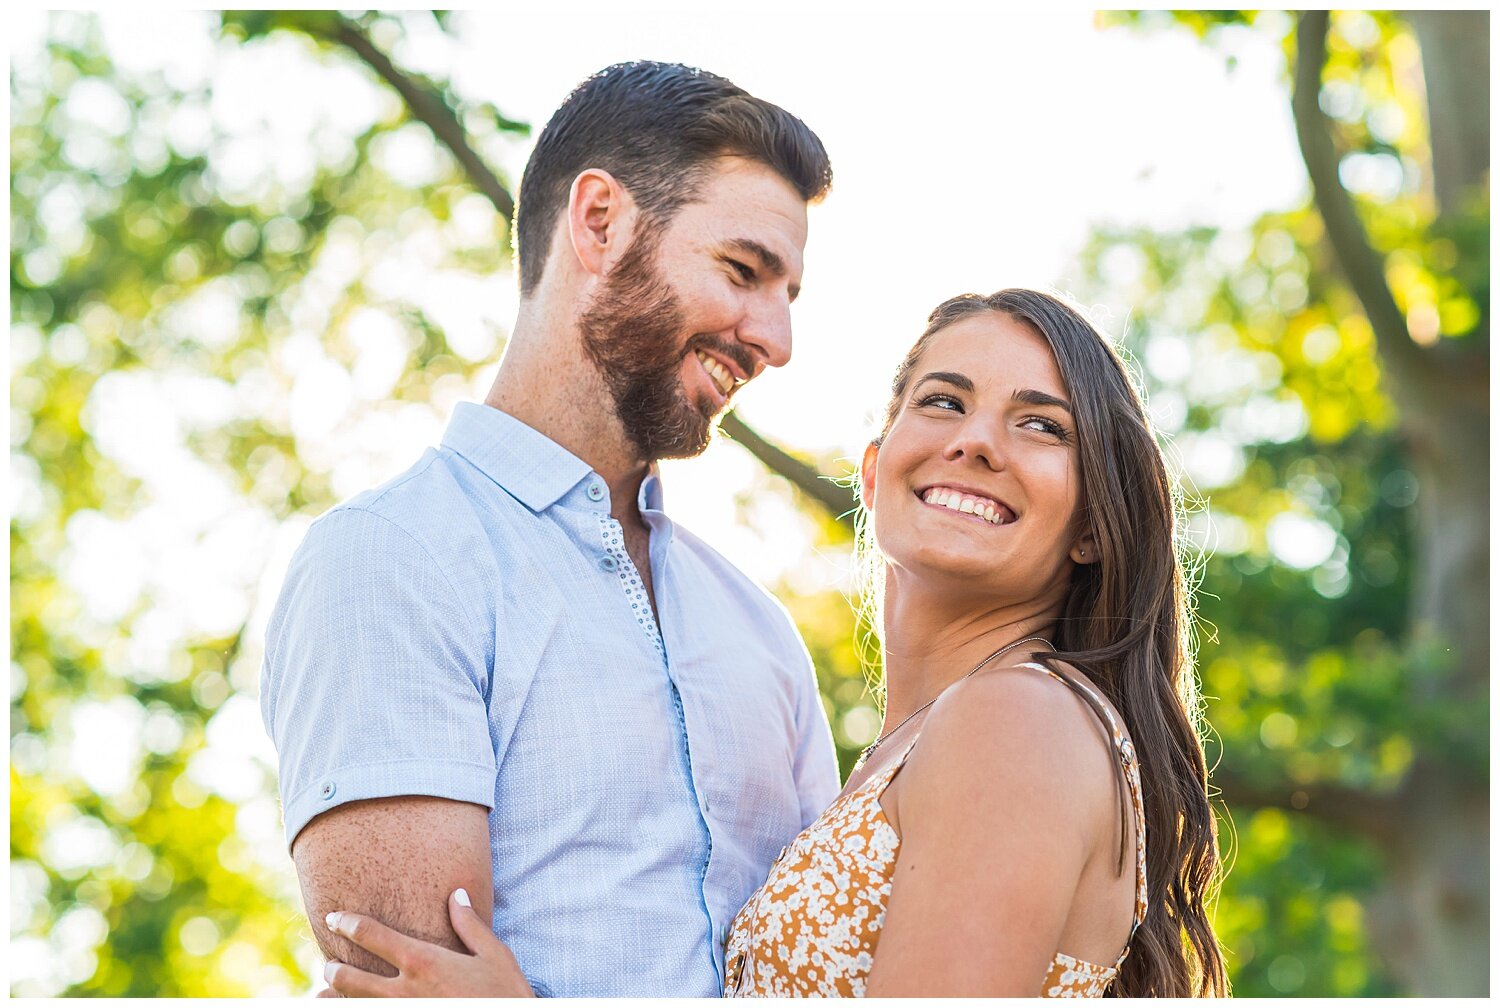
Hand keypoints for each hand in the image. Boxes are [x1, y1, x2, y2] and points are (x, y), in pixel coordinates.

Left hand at [321, 888, 535, 997]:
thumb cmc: (506, 993)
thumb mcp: (494, 954)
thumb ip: (469, 924)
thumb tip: (456, 894)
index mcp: (423, 961)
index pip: (372, 936)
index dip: (347, 924)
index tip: (333, 918)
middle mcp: (405, 989)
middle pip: (349, 977)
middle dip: (333, 968)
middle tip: (329, 963)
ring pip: (352, 1004)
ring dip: (333, 997)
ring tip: (323, 992)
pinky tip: (345, 1007)